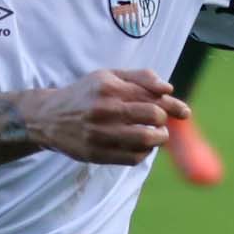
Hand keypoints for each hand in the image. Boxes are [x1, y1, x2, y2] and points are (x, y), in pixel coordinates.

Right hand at [23, 68, 187, 164]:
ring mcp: (101, 133)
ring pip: (147, 139)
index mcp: (110, 87)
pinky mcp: (97, 154)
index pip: (154, 96)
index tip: (184, 113)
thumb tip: (168, 89)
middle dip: (164, 120)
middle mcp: (106, 109)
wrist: (49, 117)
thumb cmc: (86, 94)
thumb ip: (140, 77)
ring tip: (156, 135)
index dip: (174, 106)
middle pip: (154, 116)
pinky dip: (144, 153)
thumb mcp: (108, 76)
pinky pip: (134, 158)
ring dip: (159, 138)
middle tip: (160, 122)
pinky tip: (140, 146)